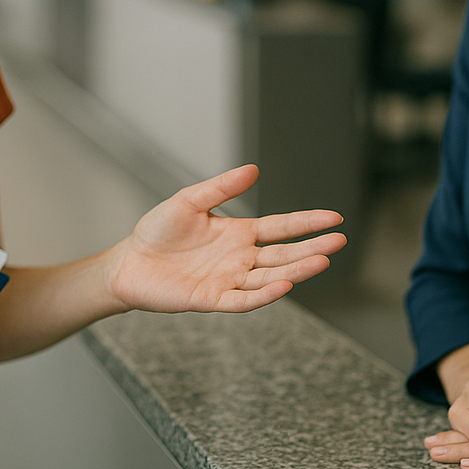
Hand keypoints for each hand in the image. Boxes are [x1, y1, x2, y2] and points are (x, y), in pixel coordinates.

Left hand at [105, 164, 345, 313]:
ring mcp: (229, 280)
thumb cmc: (158, 231)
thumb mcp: (189, 200)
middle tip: (340, 241)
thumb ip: (221, 187)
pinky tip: (283, 285)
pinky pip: (243, 300)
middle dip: (312, 247)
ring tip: (322, 260)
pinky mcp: (212, 299)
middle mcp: (240, 259)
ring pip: (270, 277)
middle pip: (284, 254)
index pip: (281, 227)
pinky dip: (264, 295)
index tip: (334, 218)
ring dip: (296, 270)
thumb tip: (253, 168)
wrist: (129, 261)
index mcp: (239, 233)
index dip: (307, 223)